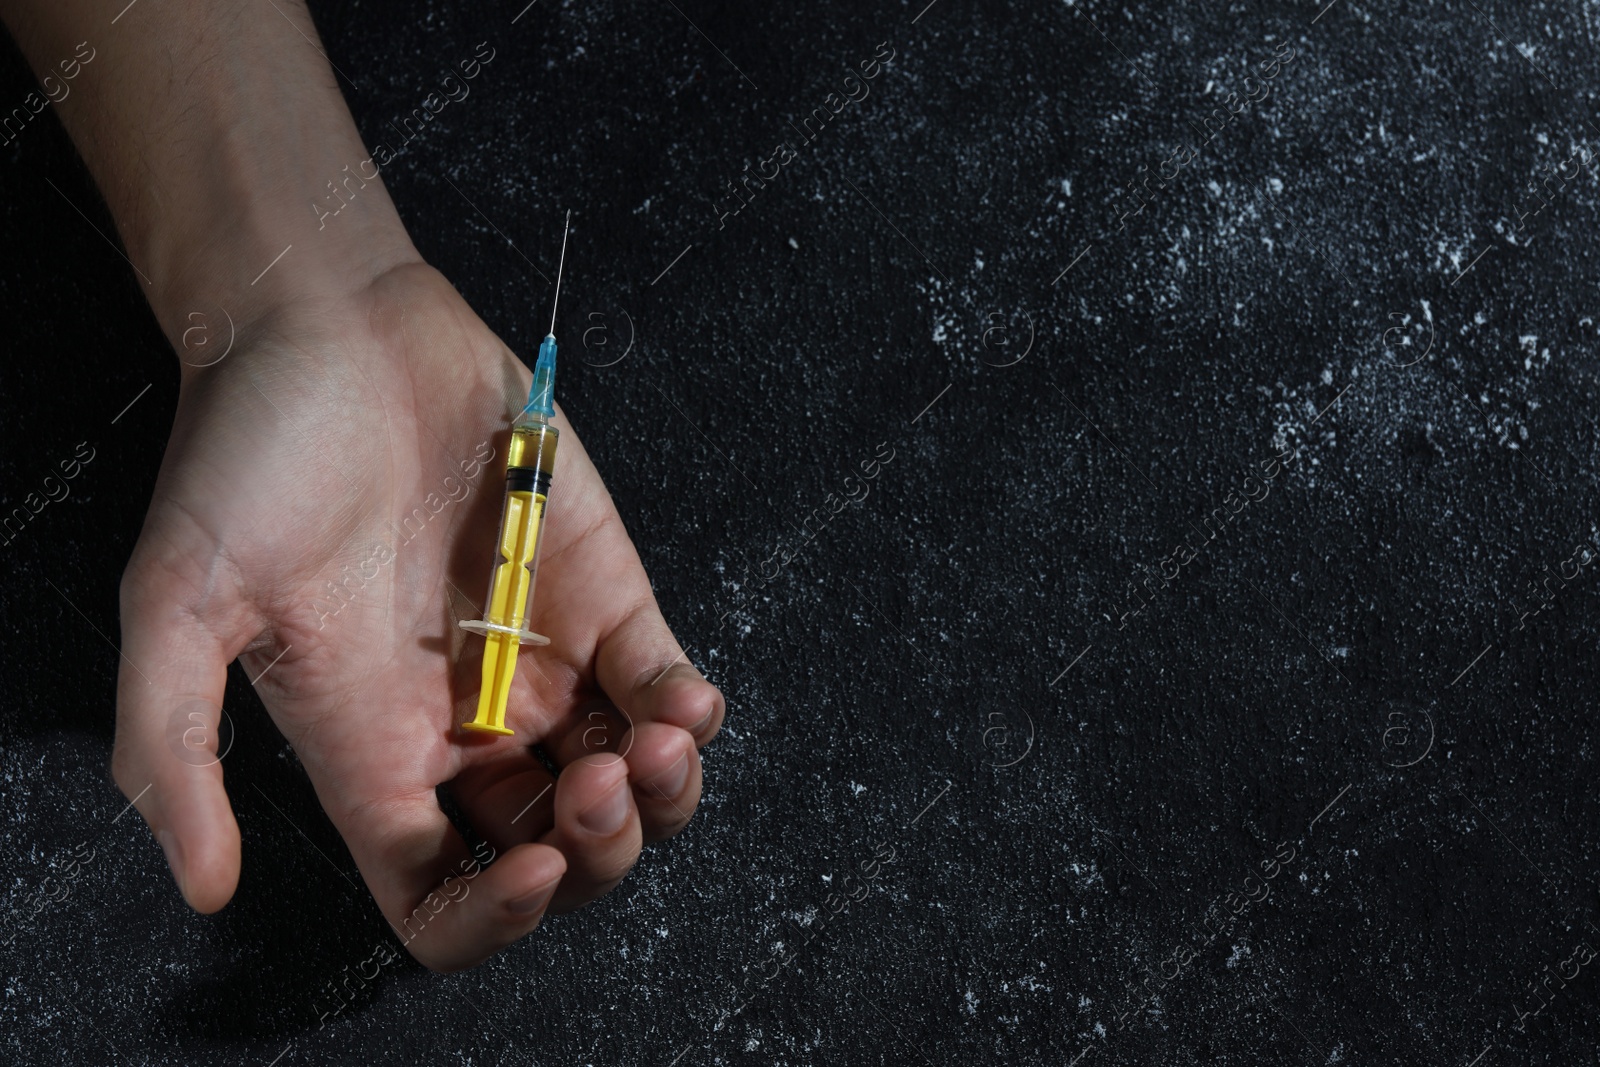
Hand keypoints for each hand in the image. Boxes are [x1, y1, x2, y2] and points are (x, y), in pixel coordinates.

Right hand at [112, 260, 723, 970]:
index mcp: (372, 752)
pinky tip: (686, 703)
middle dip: (595, 853)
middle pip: (553, 853)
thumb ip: (174, 747)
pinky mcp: (601, 593)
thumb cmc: (246, 455)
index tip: (527, 873)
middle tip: (596, 789)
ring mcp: (542, 662)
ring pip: (628, 784)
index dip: (490, 919)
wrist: (328, 324)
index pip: (441, 895)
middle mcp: (464, 725)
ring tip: (657, 747)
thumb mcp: (176, 603)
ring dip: (662, 797)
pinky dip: (694, 711)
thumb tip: (204, 887)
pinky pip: (665, 681)